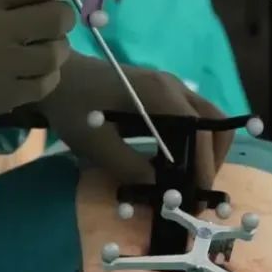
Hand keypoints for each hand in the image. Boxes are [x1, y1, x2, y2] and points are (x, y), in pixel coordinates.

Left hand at [39, 53, 233, 189]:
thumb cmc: (74, 107)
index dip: (203, 164)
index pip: (198, 130)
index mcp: (159, 93)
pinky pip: (190, 118)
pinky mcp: (161, 94)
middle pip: (214, 121)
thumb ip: (129, 167)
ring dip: (205, 150)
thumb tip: (161, 191)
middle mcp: (172, 87)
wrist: (57, 77)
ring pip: (205, 119)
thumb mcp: (96, 143)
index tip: (198, 193)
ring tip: (189, 180)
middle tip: (198, 188)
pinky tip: (175, 164)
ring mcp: (169, 87)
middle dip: (212, 157)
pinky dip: (192, 142)